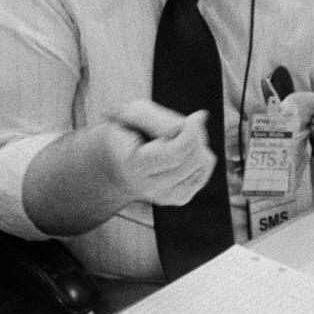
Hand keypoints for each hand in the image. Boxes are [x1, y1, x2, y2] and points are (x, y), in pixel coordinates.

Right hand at [102, 100, 217, 206]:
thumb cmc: (123, 133)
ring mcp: (165, 197)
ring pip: (203, 166)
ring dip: (199, 147)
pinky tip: (182, 153)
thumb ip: (160, 117)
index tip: (196, 115)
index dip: (193, 132)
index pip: (177, 152)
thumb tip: (199, 118)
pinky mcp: (178, 199)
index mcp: (134, 166)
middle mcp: (149, 187)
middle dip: (195, 136)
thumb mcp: (131, 114)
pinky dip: (199, 159)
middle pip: (194, 159)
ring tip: (178, 138)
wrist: (111, 164)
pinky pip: (203, 174)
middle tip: (182, 124)